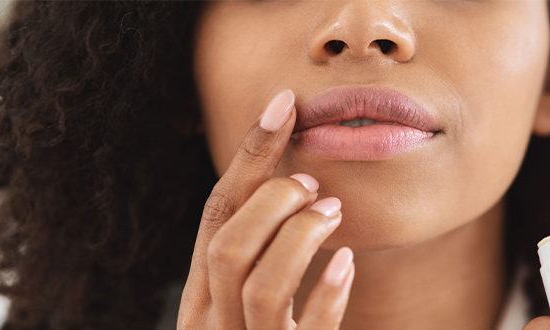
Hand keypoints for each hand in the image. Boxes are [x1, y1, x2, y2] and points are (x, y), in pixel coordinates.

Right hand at [177, 89, 354, 329]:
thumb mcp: (250, 305)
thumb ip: (260, 256)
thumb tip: (295, 190)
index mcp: (202, 298)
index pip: (216, 214)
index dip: (248, 155)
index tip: (283, 104)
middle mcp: (212, 324)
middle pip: (225, 243)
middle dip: (270, 199)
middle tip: (311, 183)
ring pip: (255, 282)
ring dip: (298, 235)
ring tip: (332, 213)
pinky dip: (327, 292)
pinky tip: (348, 264)